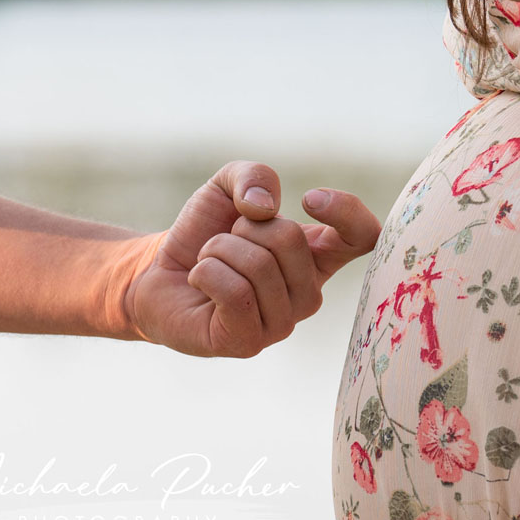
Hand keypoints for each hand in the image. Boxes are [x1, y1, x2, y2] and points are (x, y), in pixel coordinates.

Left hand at [120, 161, 380, 356]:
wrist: (156, 271)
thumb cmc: (202, 233)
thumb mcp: (227, 186)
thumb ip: (253, 176)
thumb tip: (265, 208)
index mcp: (317, 256)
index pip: (364, 237)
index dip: (346, 212)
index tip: (309, 198)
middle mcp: (307, 294)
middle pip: (290, 240)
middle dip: (243, 227)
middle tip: (227, 240)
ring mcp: (281, 323)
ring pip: (258, 266)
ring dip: (218, 250)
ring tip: (211, 262)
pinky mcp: (248, 342)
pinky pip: (234, 293)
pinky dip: (206, 272)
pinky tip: (199, 282)